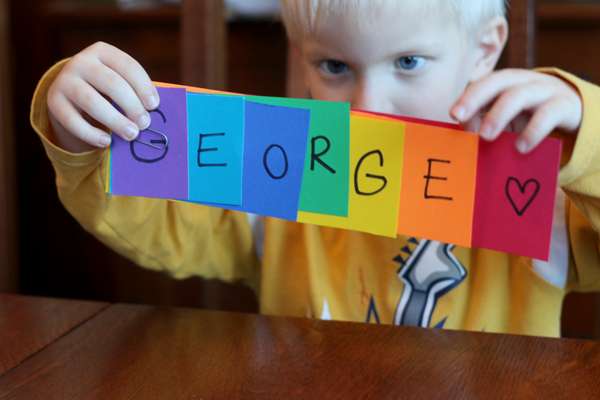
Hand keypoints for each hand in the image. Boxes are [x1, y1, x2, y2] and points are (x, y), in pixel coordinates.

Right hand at [47, 42, 159, 152]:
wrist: (70, 96)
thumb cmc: (106, 90)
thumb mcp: (120, 83)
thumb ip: (135, 93)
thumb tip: (154, 115)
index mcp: (102, 52)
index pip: (127, 66)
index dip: (143, 86)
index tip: (154, 106)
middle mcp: (81, 62)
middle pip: (111, 83)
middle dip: (132, 105)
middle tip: (145, 124)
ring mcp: (65, 81)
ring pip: (91, 101)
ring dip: (115, 120)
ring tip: (132, 134)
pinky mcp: (54, 101)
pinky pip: (72, 120)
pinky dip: (91, 133)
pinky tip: (107, 142)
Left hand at [450, 68, 582, 152]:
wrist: (572, 109)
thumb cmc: (530, 114)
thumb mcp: (507, 118)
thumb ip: (486, 123)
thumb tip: (464, 136)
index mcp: (505, 82)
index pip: (482, 84)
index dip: (467, 98)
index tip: (453, 115)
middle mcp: (522, 81)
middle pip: (497, 81)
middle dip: (475, 98)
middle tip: (459, 117)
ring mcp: (544, 90)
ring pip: (519, 95)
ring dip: (499, 114)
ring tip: (486, 136)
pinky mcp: (564, 105)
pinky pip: (547, 114)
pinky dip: (533, 131)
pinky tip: (521, 147)